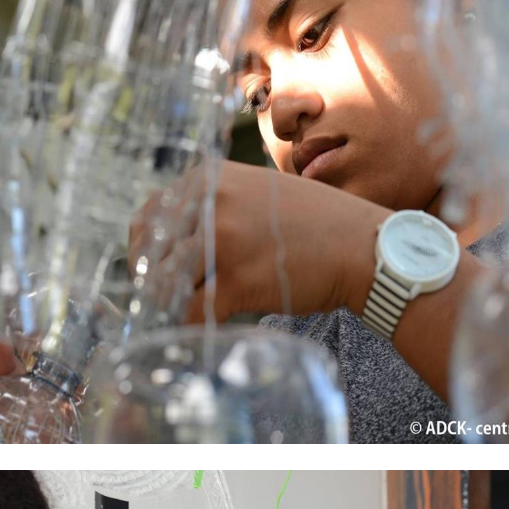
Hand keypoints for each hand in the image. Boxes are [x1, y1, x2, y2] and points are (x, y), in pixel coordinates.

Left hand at [129, 162, 386, 323]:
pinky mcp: (237, 280)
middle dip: (152, 280)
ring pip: (166, 283)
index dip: (146, 250)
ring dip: (169, 305)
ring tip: (182, 317)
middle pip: (152, 251)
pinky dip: (191, 326)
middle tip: (164, 301)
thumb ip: (215, 205)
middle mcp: (210, 202)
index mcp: (209, 178)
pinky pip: (192, 312)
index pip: (151, 215)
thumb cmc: (314, 224)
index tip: (154, 271)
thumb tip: (170, 237)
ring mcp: (222, 240)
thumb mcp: (258, 193)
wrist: (362, 247)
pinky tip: (202, 330)